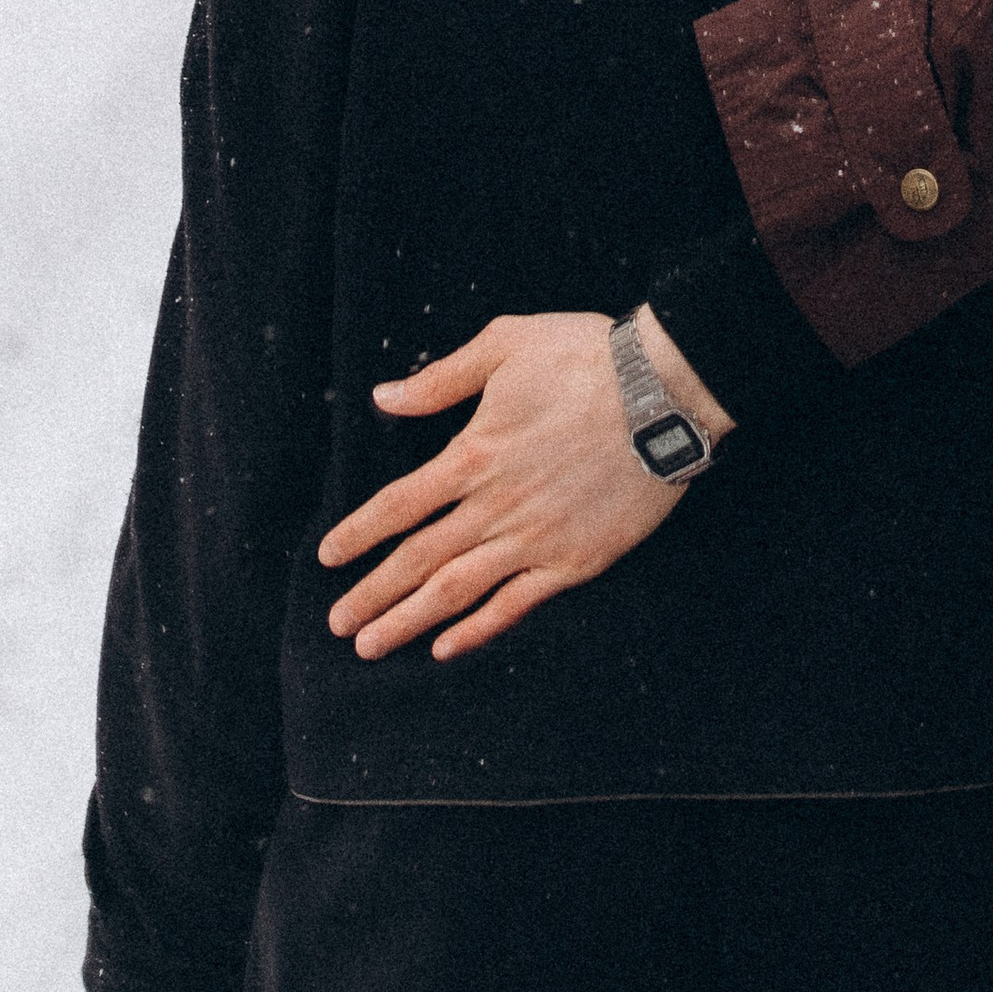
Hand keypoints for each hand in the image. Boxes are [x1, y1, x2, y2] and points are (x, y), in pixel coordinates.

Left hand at [318, 308, 731, 664]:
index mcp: (473, 453)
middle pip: (418, 559)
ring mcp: (535, 538)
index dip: (359, 534)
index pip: (399, 505)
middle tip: (337, 624)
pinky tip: (446, 647)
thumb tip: (384, 397)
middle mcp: (495, 505)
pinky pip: (515, 604)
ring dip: (408, 621)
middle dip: (372, 594)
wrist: (665, 390)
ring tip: (371, 646)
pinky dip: (477, 629)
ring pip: (457, 591)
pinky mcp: (575, 560)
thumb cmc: (585, 356)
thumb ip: (441, 379)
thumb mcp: (505, 344)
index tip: (328, 558)